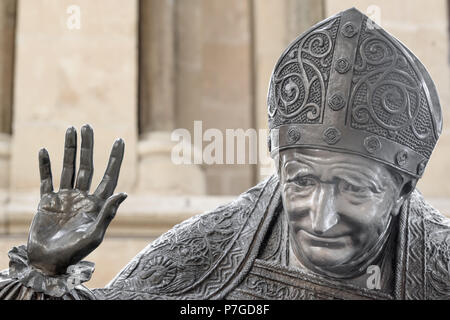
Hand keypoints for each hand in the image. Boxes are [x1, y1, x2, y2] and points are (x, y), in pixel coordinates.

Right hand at [27, 125, 126, 274]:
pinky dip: (45, 166)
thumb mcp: (95, 234)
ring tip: (70, 129)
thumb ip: (108, 213)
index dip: (114, 159)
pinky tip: (45, 151)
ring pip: (68, 167)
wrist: (48, 262)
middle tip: (87, 125)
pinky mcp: (47, 201)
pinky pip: (46, 179)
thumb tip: (125, 193)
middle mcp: (82, 196)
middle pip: (87, 166)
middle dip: (88, 146)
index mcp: (97, 204)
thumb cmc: (75, 252)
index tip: (120, 140)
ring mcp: (65, 197)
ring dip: (68, 149)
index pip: (109, 176)